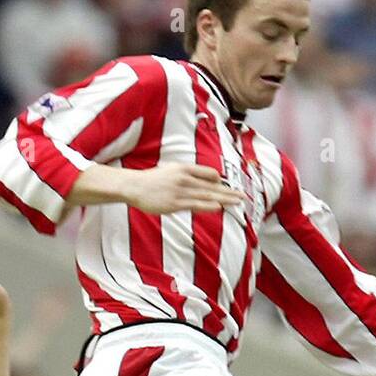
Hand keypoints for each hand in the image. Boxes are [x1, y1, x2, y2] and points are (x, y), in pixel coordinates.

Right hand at [119, 164, 244, 214]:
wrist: (133, 186)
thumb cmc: (151, 181)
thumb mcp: (170, 172)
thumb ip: (185, 176)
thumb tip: (198, 183)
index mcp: (184, 169)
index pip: (209, 173)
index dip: (219, 181)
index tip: (227, 188)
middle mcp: (184, 178)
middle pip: (212, 186)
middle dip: (229, 191)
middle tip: (242, 196)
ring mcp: (180, 191)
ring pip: (207, 195)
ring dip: (224, 199)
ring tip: (237, 202)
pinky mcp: (174, 204)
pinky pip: (195, 205)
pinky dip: (208, 206)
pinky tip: (219, 207)